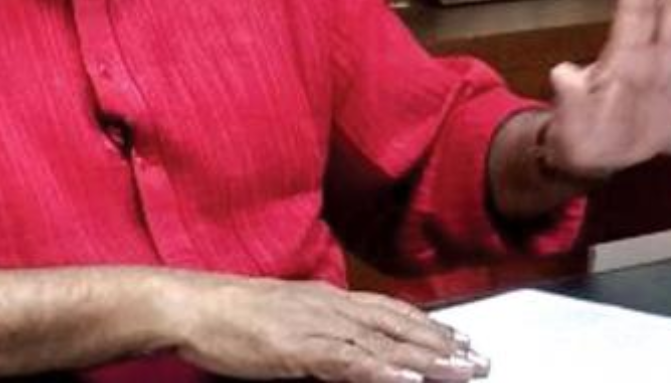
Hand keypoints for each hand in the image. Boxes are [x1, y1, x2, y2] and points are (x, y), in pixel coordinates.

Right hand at [162, 273, 487, 381]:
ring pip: (383, 344)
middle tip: (481, 359)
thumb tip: (335, 340)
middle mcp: (328, 306)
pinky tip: (411, 382)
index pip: (386, 310)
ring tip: (465, 371)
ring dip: (428, 359)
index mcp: (322, 297)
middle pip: (396, 324)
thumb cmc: (225, 314)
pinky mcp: (300, 350)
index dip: (426, 324)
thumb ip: (312, 324)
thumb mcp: (279, 315)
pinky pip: (350, 364)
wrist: (190, 305)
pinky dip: (383, 372)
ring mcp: (316, 326)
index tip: (458, 339)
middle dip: (441, 343)